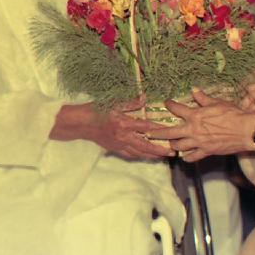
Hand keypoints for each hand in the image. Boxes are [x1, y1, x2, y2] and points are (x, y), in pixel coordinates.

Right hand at [51, 102, 172, 159]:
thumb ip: (130, 102)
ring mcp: (119, 145)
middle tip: (173, 152)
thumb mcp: (113, 102)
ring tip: (164, 156)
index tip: (171, 132)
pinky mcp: (114, 149)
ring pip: (139, 152)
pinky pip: (130, 155)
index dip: (159, 130)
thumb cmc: (97, 110)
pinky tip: (146, 156)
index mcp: (124, 123)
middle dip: (160, 149)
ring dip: (152, 155)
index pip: (146, 127)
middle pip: (145, 145)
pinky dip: (140, 156)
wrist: (81, 124)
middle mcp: (123, 136)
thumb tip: (145, 98)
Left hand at [152, 90, 254, 161]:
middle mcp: (193, 130)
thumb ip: (204, 98)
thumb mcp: (218, 102)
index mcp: (196, 115)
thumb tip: (194, 90)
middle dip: (157, 133)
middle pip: (170, 133)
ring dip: (172, 145)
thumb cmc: (233, 114)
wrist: (245, 131)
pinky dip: (186, 157)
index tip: (166, 103)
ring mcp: (198, 142)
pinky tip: (184, 157)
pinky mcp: (206, 152)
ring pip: (178, 146)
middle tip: (148, 133)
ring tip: (169, 144)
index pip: (177, 109)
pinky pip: (192, 157)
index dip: (170, 105)